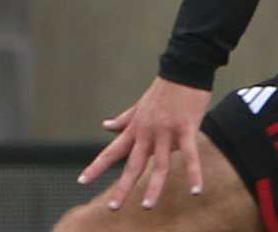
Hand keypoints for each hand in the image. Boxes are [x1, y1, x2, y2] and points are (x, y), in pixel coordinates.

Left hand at [78, 77, 211, 210]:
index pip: (111, 152)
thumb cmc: (163, 90)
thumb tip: (105, 125)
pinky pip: (190, 155)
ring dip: (154, 187)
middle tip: (113, 208)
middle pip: (132, 164)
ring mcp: (165, 131)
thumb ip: (123, 119)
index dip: (96, 167)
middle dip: (122, 187)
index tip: (81, 181)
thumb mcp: (139, 106)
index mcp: (135, 129)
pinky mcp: (185, 128)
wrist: (183, 69)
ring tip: (146, 206)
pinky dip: (194, 173)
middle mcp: (146, 132)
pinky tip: (196, 190)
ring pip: (159, 164)